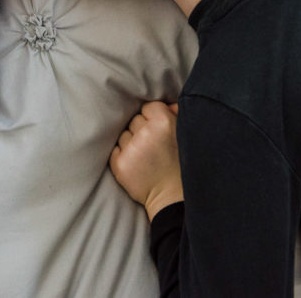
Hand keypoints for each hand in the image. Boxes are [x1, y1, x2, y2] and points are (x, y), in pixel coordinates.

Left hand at [110, 101, 183, 220]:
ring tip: (146, 156)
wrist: (172, 197)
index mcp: (163, 122)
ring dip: (132, 142)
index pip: (148, 107)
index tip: (160, 131)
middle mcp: (145, 133)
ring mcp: (131, 149)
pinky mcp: (119, 164)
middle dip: (142, 129)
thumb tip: (168, 104)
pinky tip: (137, 164)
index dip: (153, 118)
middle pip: (135, 120)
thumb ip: (176, 115)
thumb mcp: (185, 136)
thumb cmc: (182, 165)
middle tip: (154, 146)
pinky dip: (124, 155)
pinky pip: (116, 149)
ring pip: (124, 134)